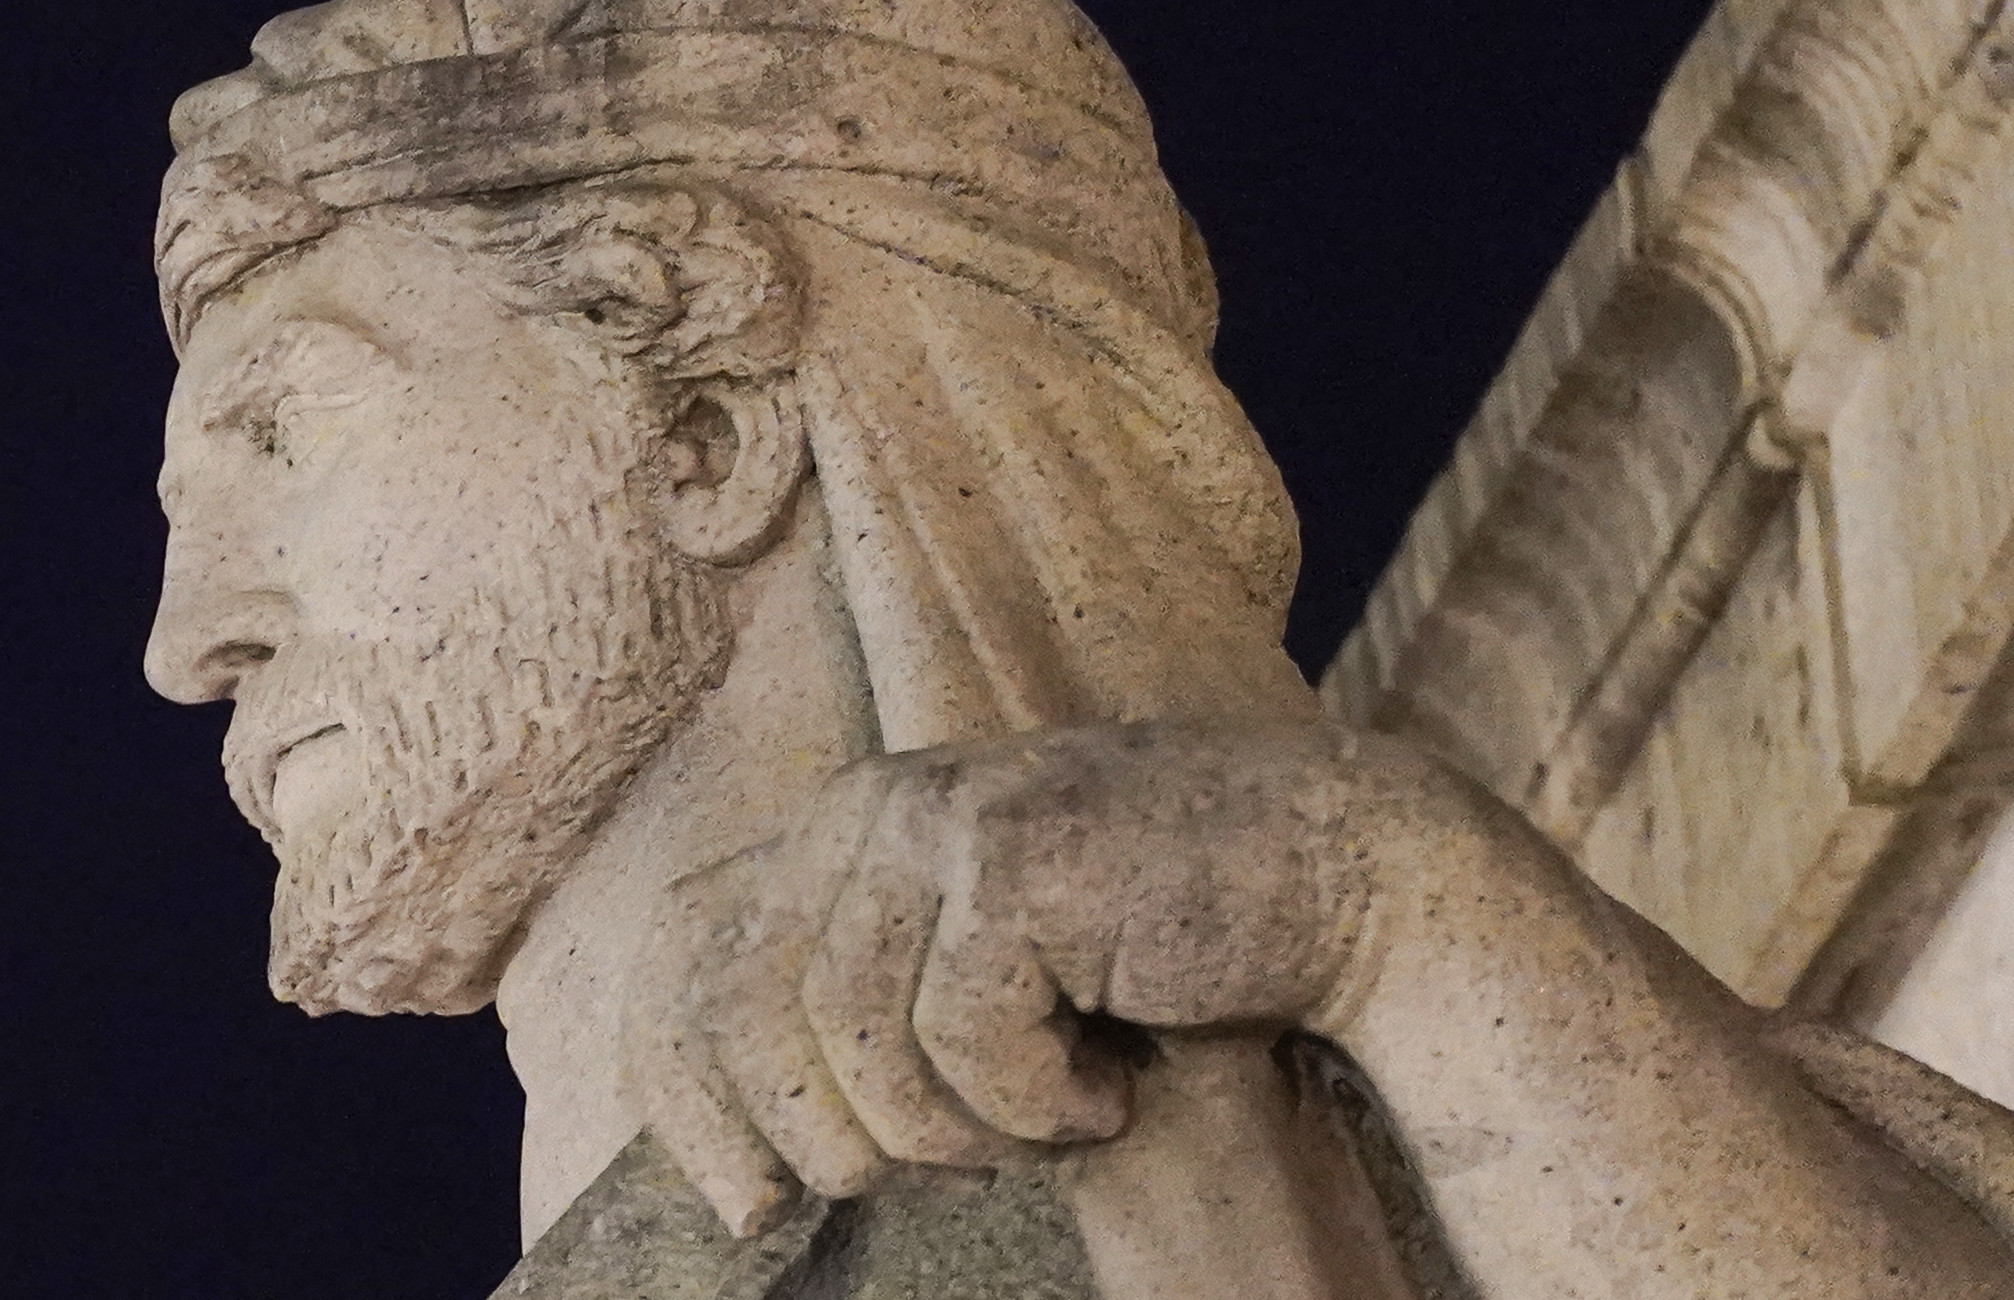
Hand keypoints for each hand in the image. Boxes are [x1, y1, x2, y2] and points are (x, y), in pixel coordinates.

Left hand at [620, 716, 1396, 1234]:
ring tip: (1049, 1114)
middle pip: (743, 1017)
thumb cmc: (1148, 946)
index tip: (748, 1205)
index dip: (682, 1096)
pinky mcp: (1011, 860)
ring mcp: (935, 820)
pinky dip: (1035, 1103)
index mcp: (838, 829)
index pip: (683, 959)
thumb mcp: (974, 973)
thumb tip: (749, 1162)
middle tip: (960, 1165)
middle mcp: (866, 807)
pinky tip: (1105, 1090)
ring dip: (957, 1127)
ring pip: (851, 1043)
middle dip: (835, 1134)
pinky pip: (960, 1038)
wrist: (1331, 870)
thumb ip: (865, 1012)